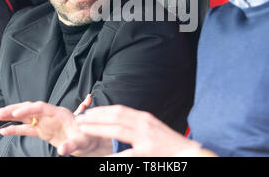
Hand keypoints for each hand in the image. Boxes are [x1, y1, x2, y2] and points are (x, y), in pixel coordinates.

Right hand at [0, 95, 110, 155]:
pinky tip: (4, 131)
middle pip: (30, 109)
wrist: (89, 142)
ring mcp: (46, 123)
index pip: (41, 107)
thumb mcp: (82, 142)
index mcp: (60, 113)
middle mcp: (51, 115)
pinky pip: (27, 129)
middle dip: (15, 110)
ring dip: (12, 116)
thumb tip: (62, 151)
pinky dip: (16, 130)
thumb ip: (71, 144)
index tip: (16, 114)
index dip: (28, 109)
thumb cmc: (88, 139)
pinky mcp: (43, 131)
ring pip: (26, 117)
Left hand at [75, 105, 203, 156]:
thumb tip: (119, 122)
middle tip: (80, 119)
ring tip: (84, 129)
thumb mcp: (153, 128)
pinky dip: (113, 156)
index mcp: (144, 118)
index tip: (89, 112)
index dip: (102, 110)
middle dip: (96, 117)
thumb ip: (137, 125)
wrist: (188, 153)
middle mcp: (144, 124)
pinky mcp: (148, 152)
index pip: (119, 110)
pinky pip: (127, 154)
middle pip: (115, 117)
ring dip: (98, 129)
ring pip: (117, 130)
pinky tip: (102, 158)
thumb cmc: (169, 143)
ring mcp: (146, 138)